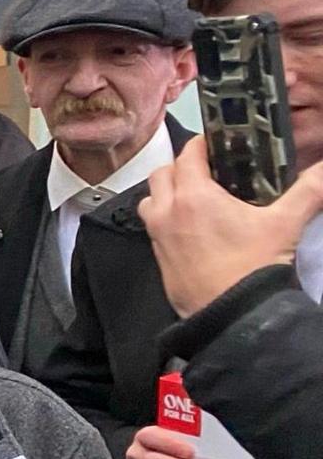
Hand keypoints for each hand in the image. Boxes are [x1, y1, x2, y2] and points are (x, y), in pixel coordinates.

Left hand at [139, 133, 322, 316]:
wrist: (231, 315)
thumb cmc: (254, 266)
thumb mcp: (286, 223)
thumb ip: (310, 190)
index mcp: (192, 196)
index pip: (188, 154)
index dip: (202, 144)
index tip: (218, 143)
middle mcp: (166, 212)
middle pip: (163, 173)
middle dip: (182, 166)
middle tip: (210, 170)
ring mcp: (158, 235)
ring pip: (151, 199)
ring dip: (167, 192)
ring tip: (197, 196)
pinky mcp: (158, 256)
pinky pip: (152, 226)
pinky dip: (165, 217)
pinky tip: (192, 225)